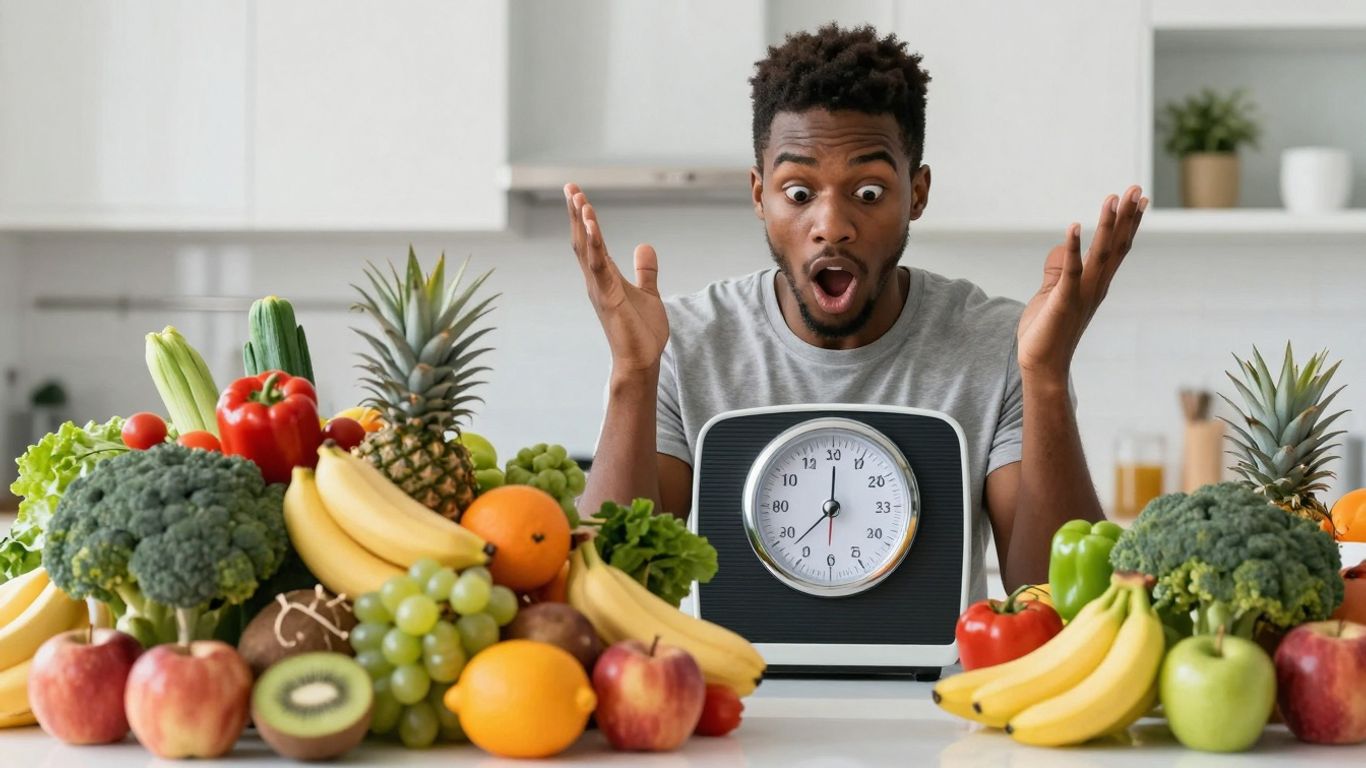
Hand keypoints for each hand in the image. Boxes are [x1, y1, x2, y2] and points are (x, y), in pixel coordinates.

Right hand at [565, 183, 669, 374]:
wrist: (641, 361)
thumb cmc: (641, 332)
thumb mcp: (648, 293)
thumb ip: (645, 270)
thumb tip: (644, 246)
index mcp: (604, 277)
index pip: (590, 241)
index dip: (584, 217)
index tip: (577, 194)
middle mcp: (596, 280)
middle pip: (582, 240)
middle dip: (576, 213)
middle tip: (570, 186)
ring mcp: (599, 288)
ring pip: (586, 249)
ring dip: (582, 224)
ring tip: (579, 199)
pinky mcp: (607, 297)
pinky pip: (598, 265)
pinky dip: (595, 244)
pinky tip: (592, 224)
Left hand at [1017, 185, 1146, 382]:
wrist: (1041, 366)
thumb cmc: (1046, 333)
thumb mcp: (1052, 295)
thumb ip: (1059, 271)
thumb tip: (1063, 247)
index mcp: (1095, 285)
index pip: (1116, 249)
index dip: (1127, 223)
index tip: (1138, 199)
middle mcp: (1095, 287)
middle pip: (1116, 246)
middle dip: (1127, 217)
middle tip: (1138, 189)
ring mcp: (1082, 294)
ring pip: (1100, 254)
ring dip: (1107, 225)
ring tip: (1113, 198)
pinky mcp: (1063, 301)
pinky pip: (1070, 271)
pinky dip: (1072, 249)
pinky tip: (1074, 227)